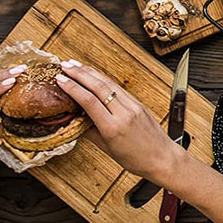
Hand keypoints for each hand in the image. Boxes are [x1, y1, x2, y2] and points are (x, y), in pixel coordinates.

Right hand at [54, 61, 182, 181]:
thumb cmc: (135, 158)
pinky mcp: (139, 104)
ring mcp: (133, 106)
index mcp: (113, 127)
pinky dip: (104, 79)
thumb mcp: (106, 148)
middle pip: (99, 87)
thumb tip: (74, 118)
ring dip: (91, 72)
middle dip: (80, 73)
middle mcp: (124, 113)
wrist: (162, 158)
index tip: (60, 79)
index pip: (89, 101)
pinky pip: (119, 89)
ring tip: (75, 65)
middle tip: (64, 65)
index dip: (73, 87)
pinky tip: (95, 75)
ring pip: (110, 84)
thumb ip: (89, 131)